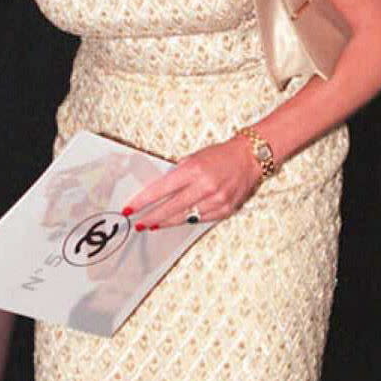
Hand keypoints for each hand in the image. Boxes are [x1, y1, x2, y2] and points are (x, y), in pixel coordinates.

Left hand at [123, 137, 260, 228]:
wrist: (250, 158)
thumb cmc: (219, 156)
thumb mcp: (193, 158)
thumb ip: (177, 175)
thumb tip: (157, 193)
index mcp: (194, 170)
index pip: (161, 189)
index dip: (143, 201)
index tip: (130, 209)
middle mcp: (205, 187)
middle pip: (170, 208)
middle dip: (151, 217)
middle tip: (138, 224)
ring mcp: (217, 200)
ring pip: (185, 217)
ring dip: (167, 222)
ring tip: (153, 224)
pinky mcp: (225, 210)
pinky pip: (200, 219)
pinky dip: (187, 220)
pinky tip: (177, 220)